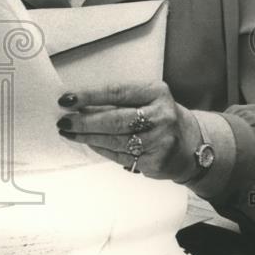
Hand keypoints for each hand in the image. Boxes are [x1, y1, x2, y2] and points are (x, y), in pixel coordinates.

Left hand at [56, 80, 201, 181]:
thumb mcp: (146, 99)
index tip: (66, 99)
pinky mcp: (155, 162)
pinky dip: (101, 149)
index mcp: (156, 92)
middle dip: (84, 121)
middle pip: (114, 120)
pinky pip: (119, 155)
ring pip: (114, 140)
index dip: (88, 96)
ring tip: (69, 133)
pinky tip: (89, 143)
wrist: (191, 145)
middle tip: (63, 121)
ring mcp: (160, 141)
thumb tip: (79, 104)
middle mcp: (161, 116)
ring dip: (87, 137)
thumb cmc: (159, 116)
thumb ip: (117, 100)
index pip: (116, 92)